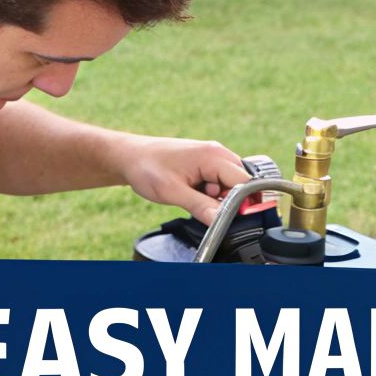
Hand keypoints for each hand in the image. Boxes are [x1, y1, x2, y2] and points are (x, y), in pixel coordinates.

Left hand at [116, 136, 250, 224]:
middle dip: (229, 200)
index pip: (246, 181)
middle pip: (242, 183)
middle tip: (204, 204)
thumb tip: (222, 222)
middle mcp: (218, 153)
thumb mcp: (172, 192)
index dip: (242, 202)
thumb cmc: (147, 168)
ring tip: (193, 195)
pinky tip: (193, 193)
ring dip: (219, 197)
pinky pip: (220, 183)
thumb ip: (200, 207)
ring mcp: (213, 157)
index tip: (225, 215)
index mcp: (213, 156)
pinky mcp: (207, 164)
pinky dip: (211, 193)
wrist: (129, 157)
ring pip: (231, 185)